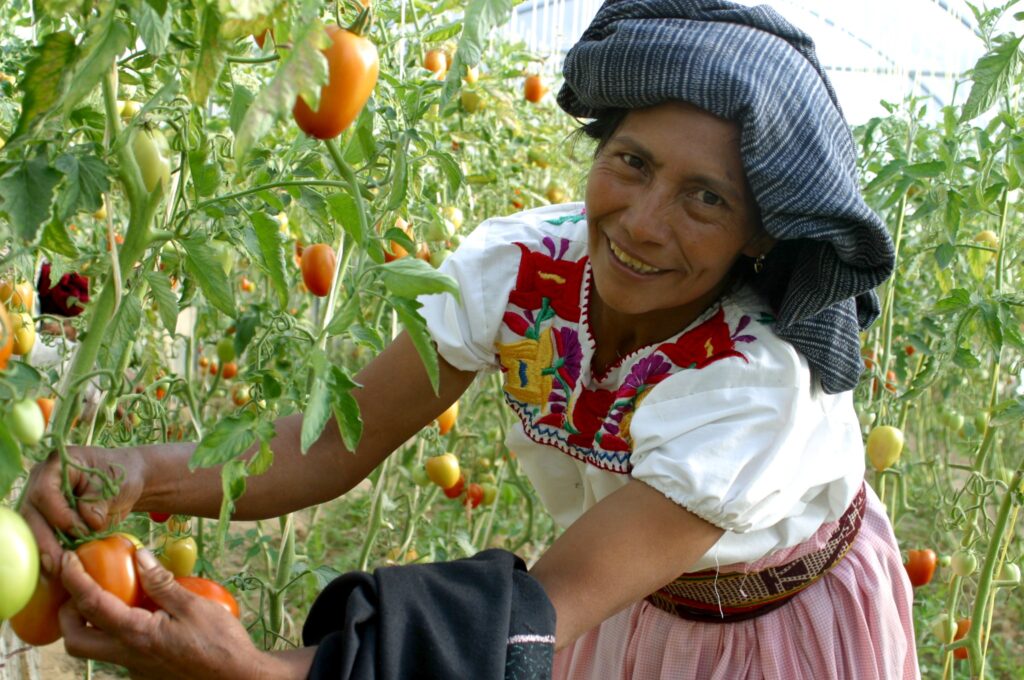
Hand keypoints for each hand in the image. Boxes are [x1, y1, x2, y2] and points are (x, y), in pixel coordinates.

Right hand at [22, 446, 145, 575]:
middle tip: (58, 564)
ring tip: (58, 569)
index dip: (59, 514)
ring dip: (44, 550)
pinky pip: (41, 536)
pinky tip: (59, 567)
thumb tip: (89, 523)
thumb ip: (99, 502)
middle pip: (32, 513)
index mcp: (58, 464)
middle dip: (44, 540)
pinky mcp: (46, 518)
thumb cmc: (121, 476)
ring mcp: (41, 501)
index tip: (80, 530)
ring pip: (32, 528)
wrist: (125, 481)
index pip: (45, 492)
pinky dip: (50, 551)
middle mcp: (42, 481)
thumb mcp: (116, 484)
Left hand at [59, 548, 280, 679]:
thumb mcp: (194, 606)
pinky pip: (120, 651)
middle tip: (80, 587)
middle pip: (76, 640)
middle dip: (67, 613)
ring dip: (91, 623)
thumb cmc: (221, 643)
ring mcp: (134, 668)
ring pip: (96, 649)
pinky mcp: (145, 672)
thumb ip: (162, 583)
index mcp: (137, 635)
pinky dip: (118, 630)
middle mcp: (127, 656)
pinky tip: (144, 615)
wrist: (237, 679)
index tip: (67, 559)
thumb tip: (139, 557)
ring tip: (111, 596)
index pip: (92, 605)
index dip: (74, 579)